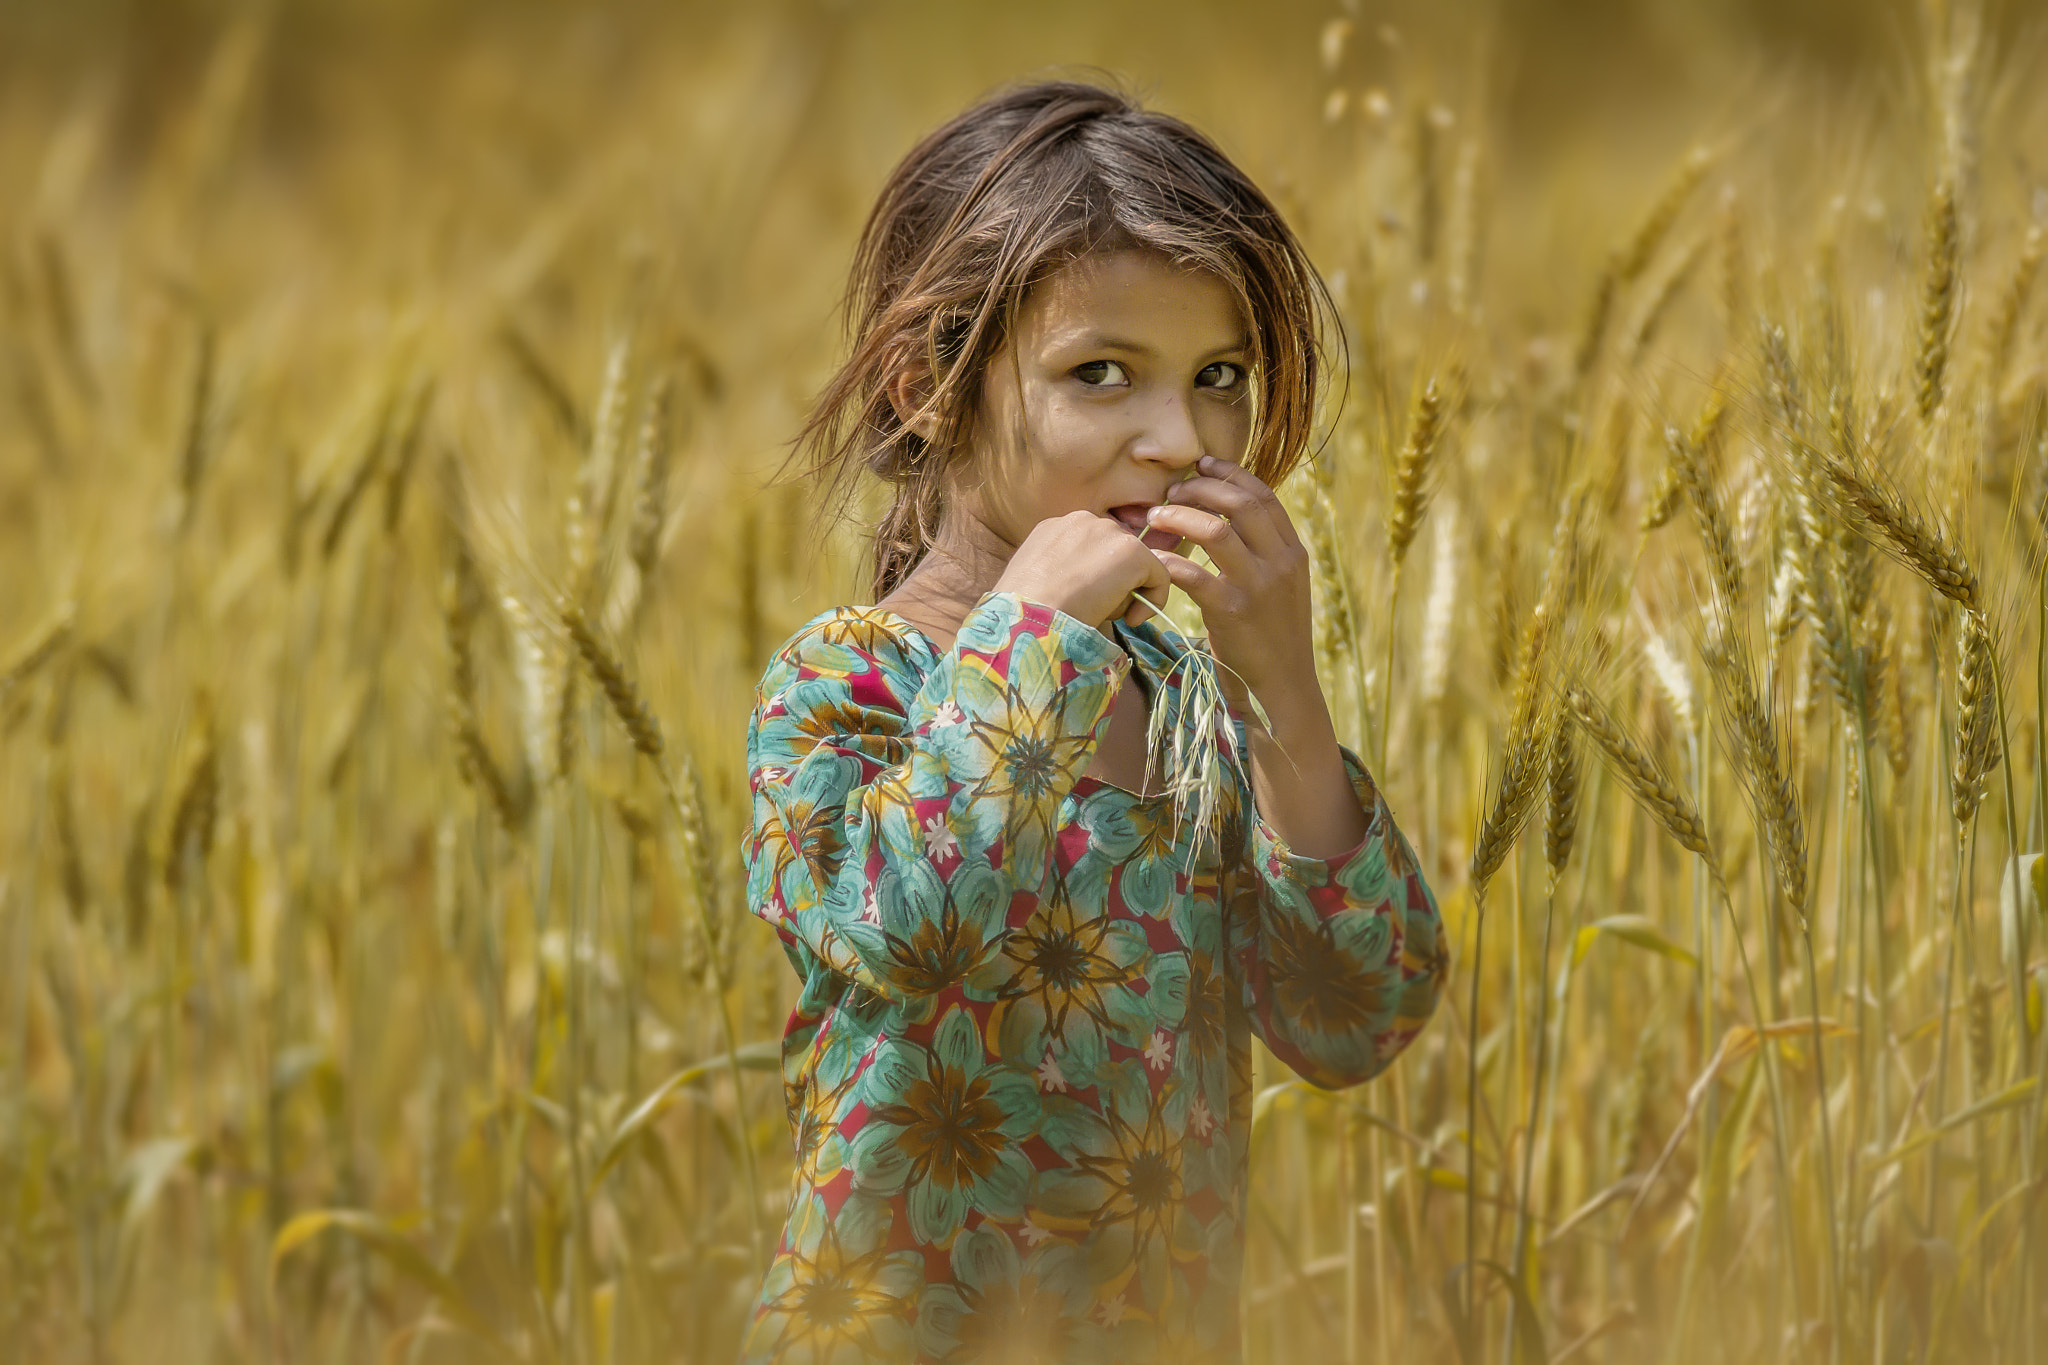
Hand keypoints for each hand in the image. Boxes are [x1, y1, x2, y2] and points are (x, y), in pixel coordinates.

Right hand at [992, 509, 1174, 637]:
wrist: (1027, 619)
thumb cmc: (1024, 613)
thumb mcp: (1037, 581)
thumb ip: (1063, 572)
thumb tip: (1088, 587)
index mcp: (1055, 527)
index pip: (1091, 548)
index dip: (1093, 578)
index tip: (1082, 603)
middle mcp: (1083, 520)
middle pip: (1115, 553)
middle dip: (1111, 583)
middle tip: (1094, 610)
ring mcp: (1109, 532)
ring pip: (1135, 565)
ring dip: (1125, 593)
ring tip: (1103, 613)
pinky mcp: (1132, 552)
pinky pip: (1159, 577)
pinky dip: (1152, 601)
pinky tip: (1129, 619)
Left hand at [1142, 454, 1316, 710]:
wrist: (1283, 685)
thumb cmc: (1272, 636)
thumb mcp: (1282, 587)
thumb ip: (1263, 552)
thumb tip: (1229, 517)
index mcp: (1293, 552)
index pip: (1263, 496)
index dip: (1231, 474)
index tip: (1204, 464)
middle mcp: (1280, 563)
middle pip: (1239, 504)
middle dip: (1201, 489)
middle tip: (1173, 490)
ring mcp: (1257, 586)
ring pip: (1215, 530)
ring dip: (1180, 517)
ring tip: (1156, 517)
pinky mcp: (1231, 611)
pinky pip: (1193, 574)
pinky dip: (1168, 561)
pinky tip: (1151, 559)